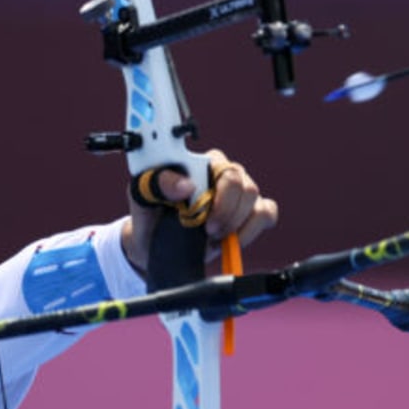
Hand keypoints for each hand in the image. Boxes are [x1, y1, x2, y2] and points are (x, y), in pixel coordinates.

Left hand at [123, 148, 277, 275]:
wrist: (155, 245)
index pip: (222, 166)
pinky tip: (231, 241)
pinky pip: (266, 214)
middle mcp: (225, 173)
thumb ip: (158, 183)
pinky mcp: (251, 212)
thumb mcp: (142, 196)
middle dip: (226, 213)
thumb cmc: (150, 214)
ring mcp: (241, 193)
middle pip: (244, 186)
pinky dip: (251, 231)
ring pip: (255, 202)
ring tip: (212, 237)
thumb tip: (186, 186)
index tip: (198, 214)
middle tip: (206, 230)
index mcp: (202, 163)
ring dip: (234, 225)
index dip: (217, 194)